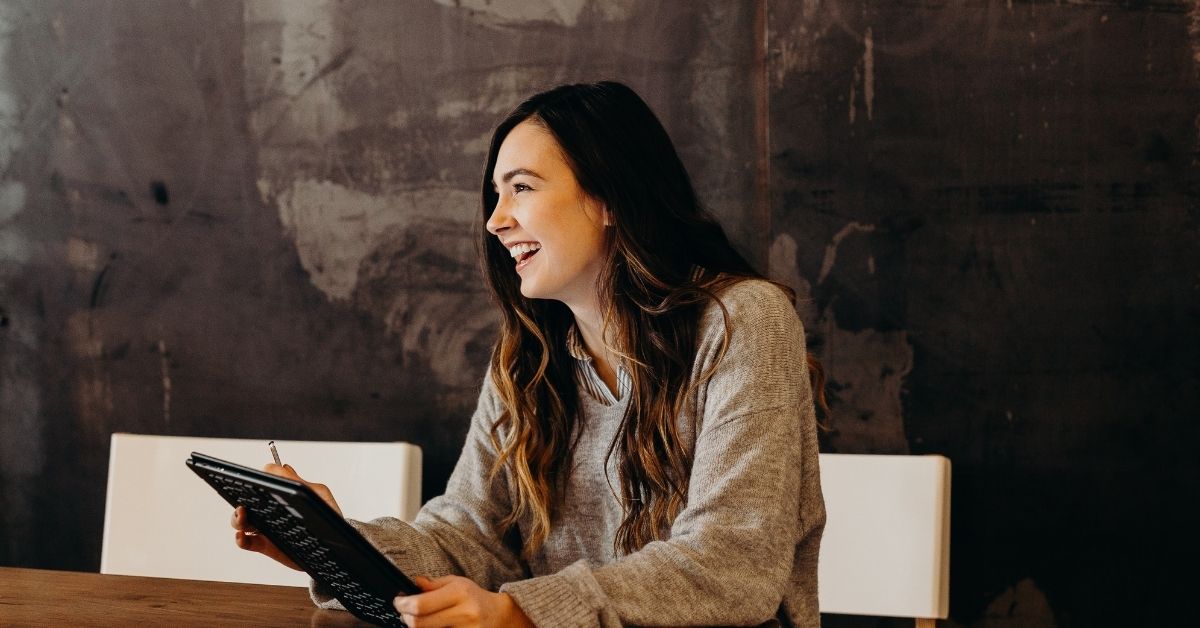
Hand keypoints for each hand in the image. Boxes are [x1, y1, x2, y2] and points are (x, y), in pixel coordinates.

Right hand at [230, 463, 343, 569]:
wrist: (336, 544)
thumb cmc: (329, 515)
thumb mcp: (319, 495)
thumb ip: (301, 482)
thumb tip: (282, 468)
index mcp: (282, 494)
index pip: (262, 484)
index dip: (255, 480)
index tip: (253, 480)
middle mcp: (271, 509)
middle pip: (247, 501)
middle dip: (240, 498)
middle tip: (244, 500)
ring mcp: (267, 527)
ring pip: (242, 521)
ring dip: (237, 517)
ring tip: (242, 515)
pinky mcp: (266, 546)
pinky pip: (247, 542)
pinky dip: (240, 539)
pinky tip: (242, 535)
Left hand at [393, 576, 533, 627]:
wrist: (499, 616)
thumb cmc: (474, 598)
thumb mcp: (457, 583)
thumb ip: (434, 584)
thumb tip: (414, 583)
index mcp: (460, 593)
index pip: (421, 604)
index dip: (403, 605)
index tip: (398, 601)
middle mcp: (463, 613)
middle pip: (419, 624)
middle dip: (405, 617)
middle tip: (403, 611)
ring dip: (415, 626)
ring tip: (416, 618)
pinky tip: (430, 625)